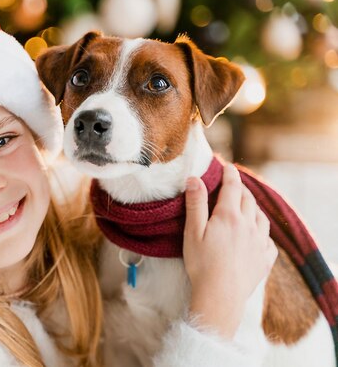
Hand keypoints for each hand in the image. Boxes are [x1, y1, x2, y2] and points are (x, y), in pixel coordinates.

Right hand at [183, 163, 277, 339]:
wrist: (220, 296)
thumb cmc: (202, 264)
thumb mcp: (192, 231)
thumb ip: (195, 204)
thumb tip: (195, 179)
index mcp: (229, 216)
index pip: (233, 187)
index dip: (230, 174)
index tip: (227, 166)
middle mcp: (249, 225)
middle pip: (248, 199)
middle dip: (241, 188)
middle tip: (233, 184)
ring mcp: (259, 242)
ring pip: (261, 217)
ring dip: (254, 207)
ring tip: (246, 207)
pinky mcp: (265, 259)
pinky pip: (269, 240)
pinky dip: (263, 232)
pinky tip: (257, 235)